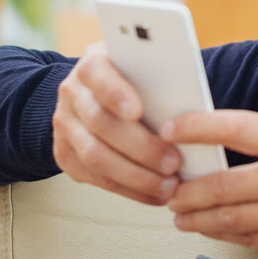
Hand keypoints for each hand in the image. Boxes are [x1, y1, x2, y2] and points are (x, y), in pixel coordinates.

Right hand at [52, 41, 182, 204]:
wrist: (95, 91)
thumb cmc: (134, 77)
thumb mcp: (144, 64)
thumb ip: (159, 76)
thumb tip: (192, 104)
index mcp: (93, 64)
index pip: (98, 74)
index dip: (115, 93)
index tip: (138, 111)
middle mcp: (72, 93)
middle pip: (100, 123)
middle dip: (140, 147)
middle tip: (173, 163)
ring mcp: (65, 125)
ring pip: (95, 156)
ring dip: (135, 176)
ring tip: (168, 186)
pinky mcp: (65, 155)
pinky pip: (95, 178)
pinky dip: (128, 190)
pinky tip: (155, 195)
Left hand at [162, 110, 257, 258]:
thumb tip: (219, 146)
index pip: (238, 129)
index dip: (200, 127)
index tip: (173, 128)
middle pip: (222, 185)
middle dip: (187, 190)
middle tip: (169, 189)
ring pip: (227, 218)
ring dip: (196, 217)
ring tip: (180, 214)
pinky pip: (245, 239)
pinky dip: (220, 233)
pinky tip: (209, 228)